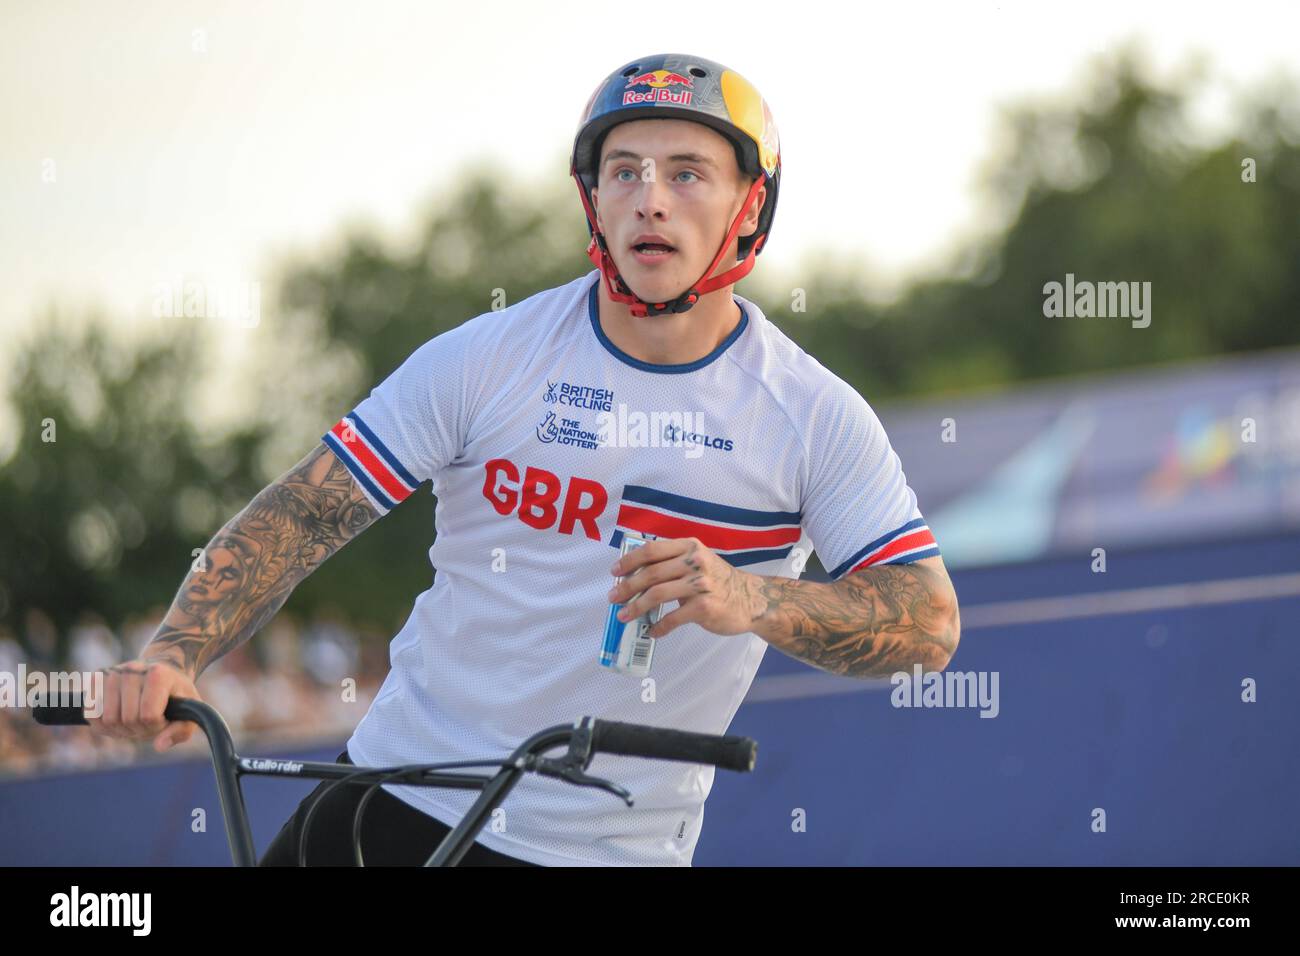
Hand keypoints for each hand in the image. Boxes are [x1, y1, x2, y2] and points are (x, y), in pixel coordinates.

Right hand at [84, 656, 203, 752]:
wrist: (162, 671)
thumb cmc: (176, 695)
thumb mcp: (190, 712)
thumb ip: (180, 731)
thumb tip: (160, 746)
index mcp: (159, 674)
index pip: (148, 716)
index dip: (157, 726)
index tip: (164, 719)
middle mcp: (133, 669)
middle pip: (127, 719)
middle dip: (139, 729)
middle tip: (149, 722)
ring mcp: (112, 673)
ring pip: (107, 719)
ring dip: (121, 729)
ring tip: (134, 720)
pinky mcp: (95, 679)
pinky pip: (91, 715)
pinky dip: (104, 726)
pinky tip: (118, 720)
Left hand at [607, 536, 763, 638]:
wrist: (751, 599)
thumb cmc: (718, 580)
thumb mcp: (698, 560)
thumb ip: (672, 561)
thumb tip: (635, 574)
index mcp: (689, 547)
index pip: (652, 550)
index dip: (629, 561)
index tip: (614, 573)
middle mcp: (695, 562)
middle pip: (651, 573)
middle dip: (627, 587)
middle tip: (613, 598)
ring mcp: (701, 585)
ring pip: (657, 594)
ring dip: (636, 607)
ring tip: (624, 615)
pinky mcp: (705, 608)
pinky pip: (673, 618)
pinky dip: (658, 627)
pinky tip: (652, 631)